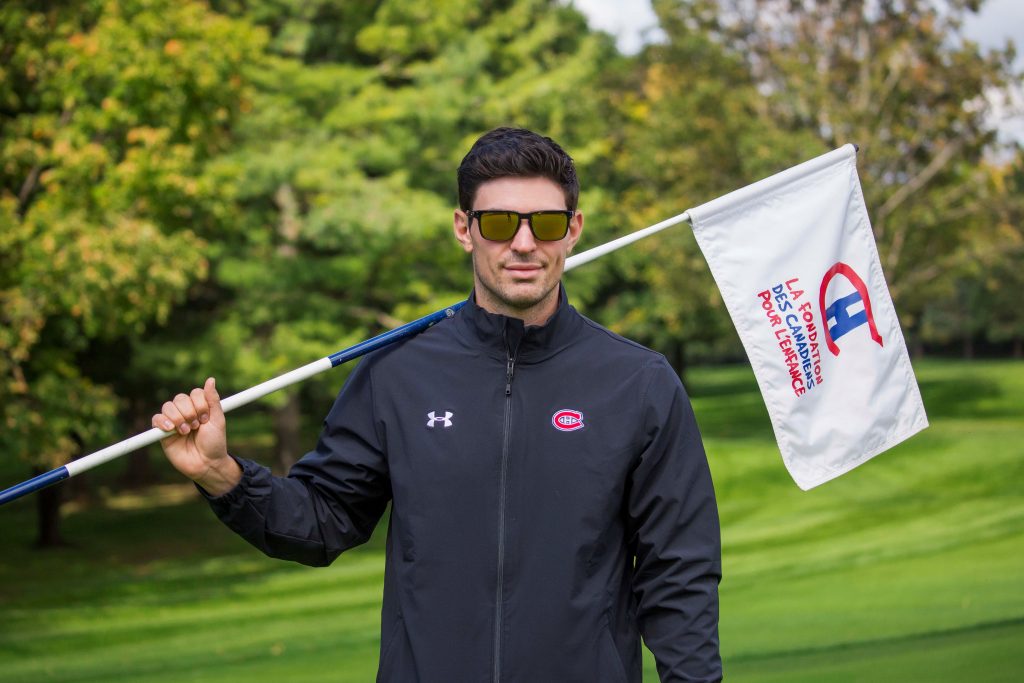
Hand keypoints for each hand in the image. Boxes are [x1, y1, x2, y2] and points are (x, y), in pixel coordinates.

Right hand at [152, 377, 239, 495]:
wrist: (206, 463)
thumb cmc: (214, 443)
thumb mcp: (218, 420)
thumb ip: (213, 400)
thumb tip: (210, 379)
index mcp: (199, 407)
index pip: (194, 393)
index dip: (200, 404)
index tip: (206, 419)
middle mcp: (185, 412)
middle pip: (180, 398)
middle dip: (190, 412)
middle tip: (197, 426)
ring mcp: (173, 421)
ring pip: (168, 406)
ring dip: (178, 418)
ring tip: (186, 431)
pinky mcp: (162, 433)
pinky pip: (155, 419)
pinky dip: (162, 421)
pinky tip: (171, 429)